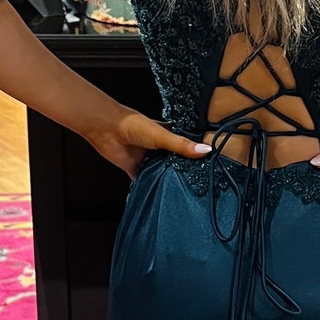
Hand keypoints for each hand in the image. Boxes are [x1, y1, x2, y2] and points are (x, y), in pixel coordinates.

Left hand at [87, 109, 213, 178]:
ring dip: (170, 179)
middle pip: (177, 162)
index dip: (198, 155)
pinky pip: (148, 181)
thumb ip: (182, 145)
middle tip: (201, 182)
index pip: (188, 147)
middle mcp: (161, 149)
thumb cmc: (133, 125)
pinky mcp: (138, 170)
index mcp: (169, 136)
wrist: (107, 130)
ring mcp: (150, 160)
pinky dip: (153, 187)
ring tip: (186, 190)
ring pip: (164, 173)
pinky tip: (163, 194)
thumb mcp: (162, 135)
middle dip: (185, 171)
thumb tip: (206, 150)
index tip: (212, 165)